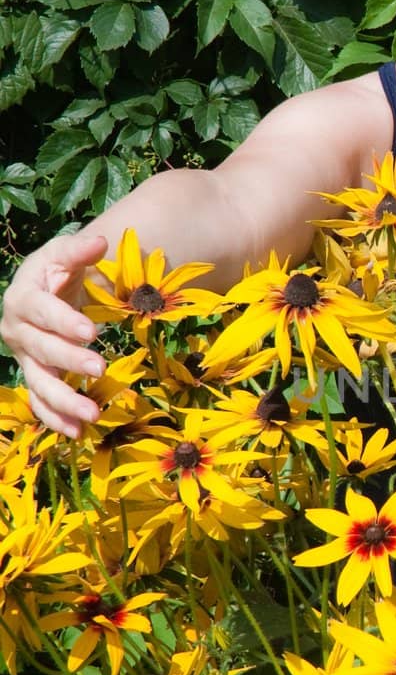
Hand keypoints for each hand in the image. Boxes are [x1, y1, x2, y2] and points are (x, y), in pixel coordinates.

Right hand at [0, 232, 108, 436]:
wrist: (43, 289)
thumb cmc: (56, 271)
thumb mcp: (65, 255)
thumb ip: (80, 250)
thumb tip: (100, 242)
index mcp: (23, 298)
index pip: (43, 312)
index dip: (65, 322)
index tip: (92, 332)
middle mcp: (17, 330)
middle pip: (42, 349)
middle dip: (70, 360)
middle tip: (100, 368)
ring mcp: (24, 357)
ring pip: (39, 382)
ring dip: (63, 400)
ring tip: (92, 414)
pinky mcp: (33, 375)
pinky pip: (40, 401)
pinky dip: (55, 418)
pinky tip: (77, 432)